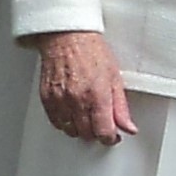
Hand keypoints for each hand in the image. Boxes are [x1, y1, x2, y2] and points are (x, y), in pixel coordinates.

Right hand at [33, 30, 135, 144]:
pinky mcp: (46, 98)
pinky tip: (73, 113)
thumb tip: (128, 126)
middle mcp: (77, 100)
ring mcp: (60, 100)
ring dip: (80, 129)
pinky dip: (65, 122)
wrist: (67, 37)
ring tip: (87, 117)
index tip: (113, 135)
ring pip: (70, 130)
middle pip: (87, 134)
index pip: (103, 132)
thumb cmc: (91, 51)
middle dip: (96, 132)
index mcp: (97, 95)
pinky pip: (56, 122)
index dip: (110, 138)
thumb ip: (121, 107)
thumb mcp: (115, 78)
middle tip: (101, 124)